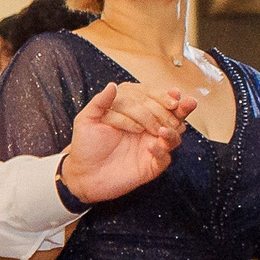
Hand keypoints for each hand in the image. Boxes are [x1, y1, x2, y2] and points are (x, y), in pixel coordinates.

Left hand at [59, 80, 193, 203]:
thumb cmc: (86, 145)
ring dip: (171, 131)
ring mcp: (152, 145)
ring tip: (162, 129)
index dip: (164, 96)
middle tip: (173, 108)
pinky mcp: (152, 165)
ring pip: (173, 136)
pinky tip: (151, 147)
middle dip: (176, 110)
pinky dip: (160, 152)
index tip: (173, 94)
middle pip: (170, 116)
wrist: (83, 174)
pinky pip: (163, 159)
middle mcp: (147, 127)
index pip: (154, 99)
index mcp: (136, 113)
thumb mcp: (87, 120)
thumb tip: (112, 85)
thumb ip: (100, 102)